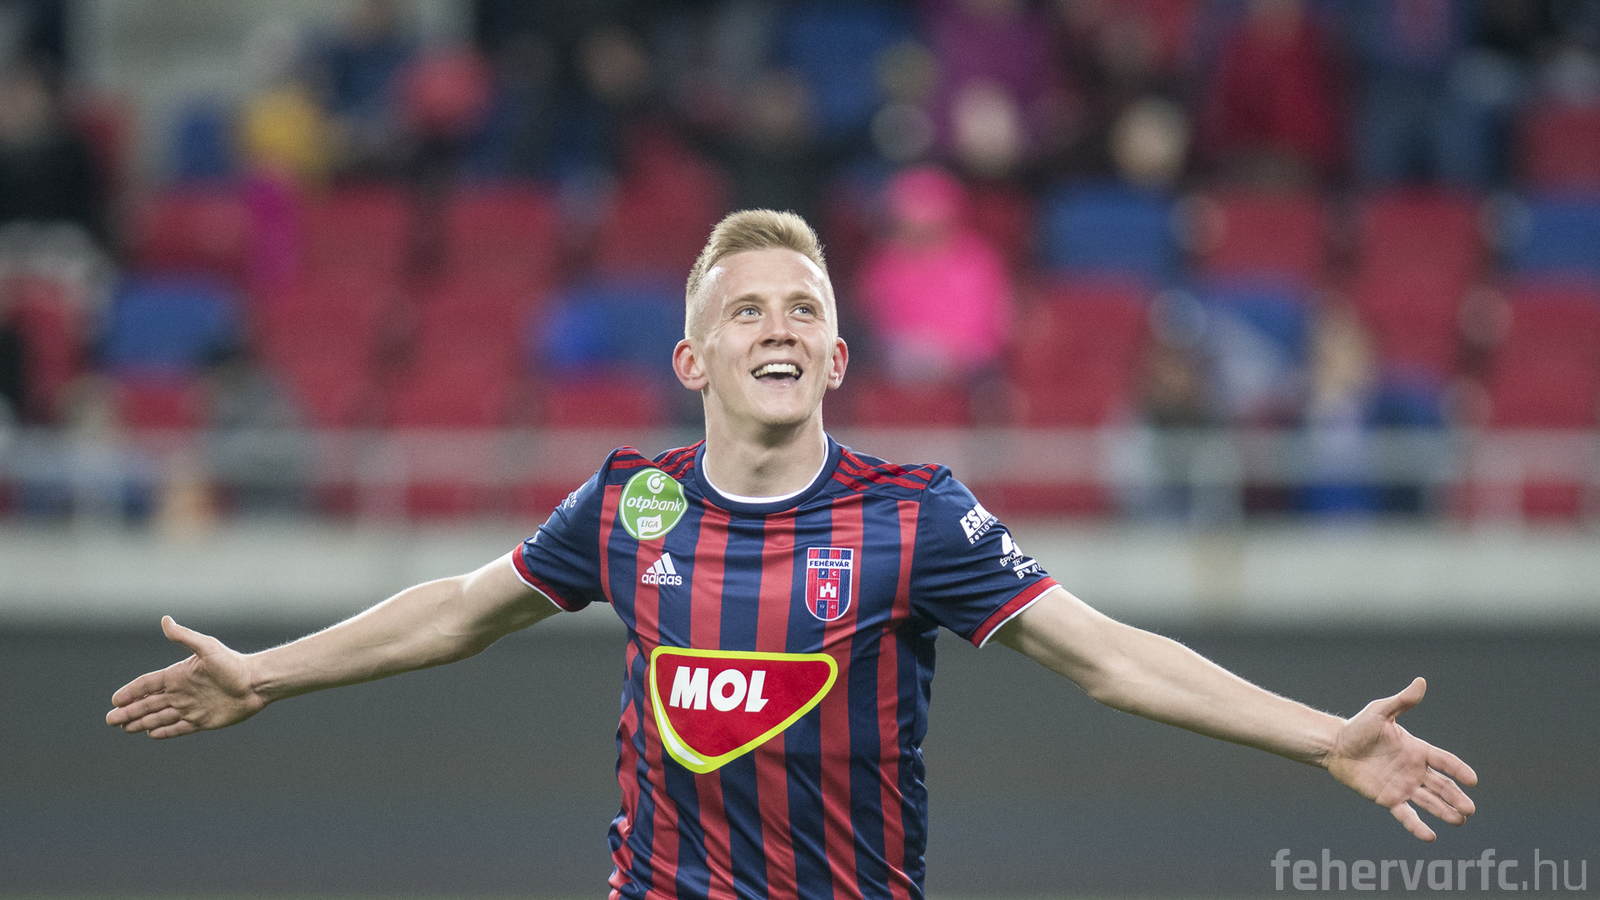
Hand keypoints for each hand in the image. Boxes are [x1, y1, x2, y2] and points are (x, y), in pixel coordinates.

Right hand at [106, 616, 266, 738]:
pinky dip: (164, 731)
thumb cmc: (234, 664)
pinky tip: (151, 734)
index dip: (131, 692)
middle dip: (128, 712)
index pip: (147, 685)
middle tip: (110, 720)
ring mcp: (191, 707)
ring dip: (141, 722)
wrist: (257, 682)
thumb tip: (165, 620)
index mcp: (178, 675)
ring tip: (124, 728)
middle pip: (148, 704)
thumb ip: (185, 637)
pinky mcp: (203, 721)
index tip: (115, 700)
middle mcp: (182, 692)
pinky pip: (178, 728)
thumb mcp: (207, 647)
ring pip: (159, 717)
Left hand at [1326, 677, 1477, 841]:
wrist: (1336, 746)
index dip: (1458, 770)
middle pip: (1441, 785)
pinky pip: (1406, 814)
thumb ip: (1401, 701)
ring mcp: (1403, 786)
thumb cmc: (1358, 727)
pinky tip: (1430, 836)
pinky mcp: (1389, 799)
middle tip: (1470, 809)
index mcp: (1417, 750)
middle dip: (1456, 797)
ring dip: (1444, 812)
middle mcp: (1414, 770)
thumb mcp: (1380, 712)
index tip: (1473, 780)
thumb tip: (1421, 682)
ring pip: (1429, 801)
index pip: (1443, 761)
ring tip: (1459, 820)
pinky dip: (1417, 825)